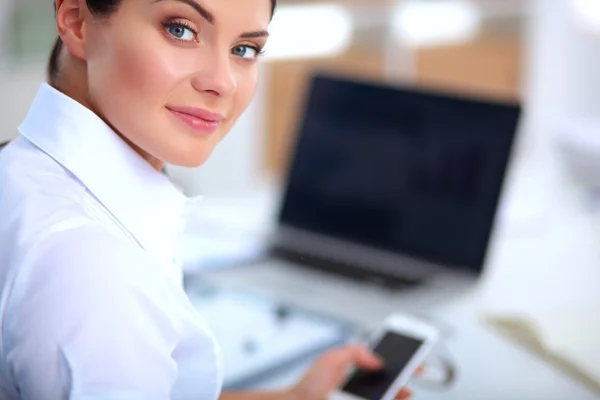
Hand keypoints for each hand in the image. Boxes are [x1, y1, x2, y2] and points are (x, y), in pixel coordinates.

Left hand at [287, 344, 419, 399]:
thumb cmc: (309, 385)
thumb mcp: (331, 358)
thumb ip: (355, 351)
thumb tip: (378, 360)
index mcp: (354, 370)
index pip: (380, 363)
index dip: (396, 358)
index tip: (410, 354)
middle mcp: (360, 387)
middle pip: (389, 380)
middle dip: (404, 374)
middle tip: (416, 369)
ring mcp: (362, 399)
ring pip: (389, 396)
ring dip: (401, 392)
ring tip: (407, 388)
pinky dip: (392, 398)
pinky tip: (399, 396)